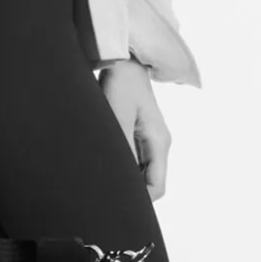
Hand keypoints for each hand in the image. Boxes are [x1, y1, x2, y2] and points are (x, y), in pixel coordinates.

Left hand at [100, 58, 170, 200]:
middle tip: (103, 193)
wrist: (123, 60)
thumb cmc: (120, 85)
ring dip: (125, 177)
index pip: (157, 188)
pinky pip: (135, 160)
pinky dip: (122, 165)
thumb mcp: (117, 118)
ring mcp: (151, 139)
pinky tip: (104, 162)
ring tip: (101, 176)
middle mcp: (159, 144)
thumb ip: (121, 150)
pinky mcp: (140, 134)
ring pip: (142, 172)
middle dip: (131, 191)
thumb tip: (118, 180)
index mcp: (159, 143)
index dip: (139, 201)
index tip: (114, 202)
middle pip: (150, 183)